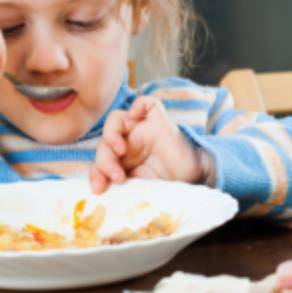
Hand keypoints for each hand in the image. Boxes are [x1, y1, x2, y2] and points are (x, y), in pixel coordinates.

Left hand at [89, 96, 213, 193]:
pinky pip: (145, 103)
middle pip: (105, 141)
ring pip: (115, 119)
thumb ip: (119, 183)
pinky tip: (134, 117)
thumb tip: (96, 190)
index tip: (98, 189)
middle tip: (117, 177)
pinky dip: (137, 106)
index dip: (95, 172)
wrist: (196, 178)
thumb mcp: (139, 186)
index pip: (100, 157)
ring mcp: (143, 128)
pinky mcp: (158, 120)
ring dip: (111, 135)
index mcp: (122, 158)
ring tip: (119, 151)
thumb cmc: (169, 183)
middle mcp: (129, 140)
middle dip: (105, 161)